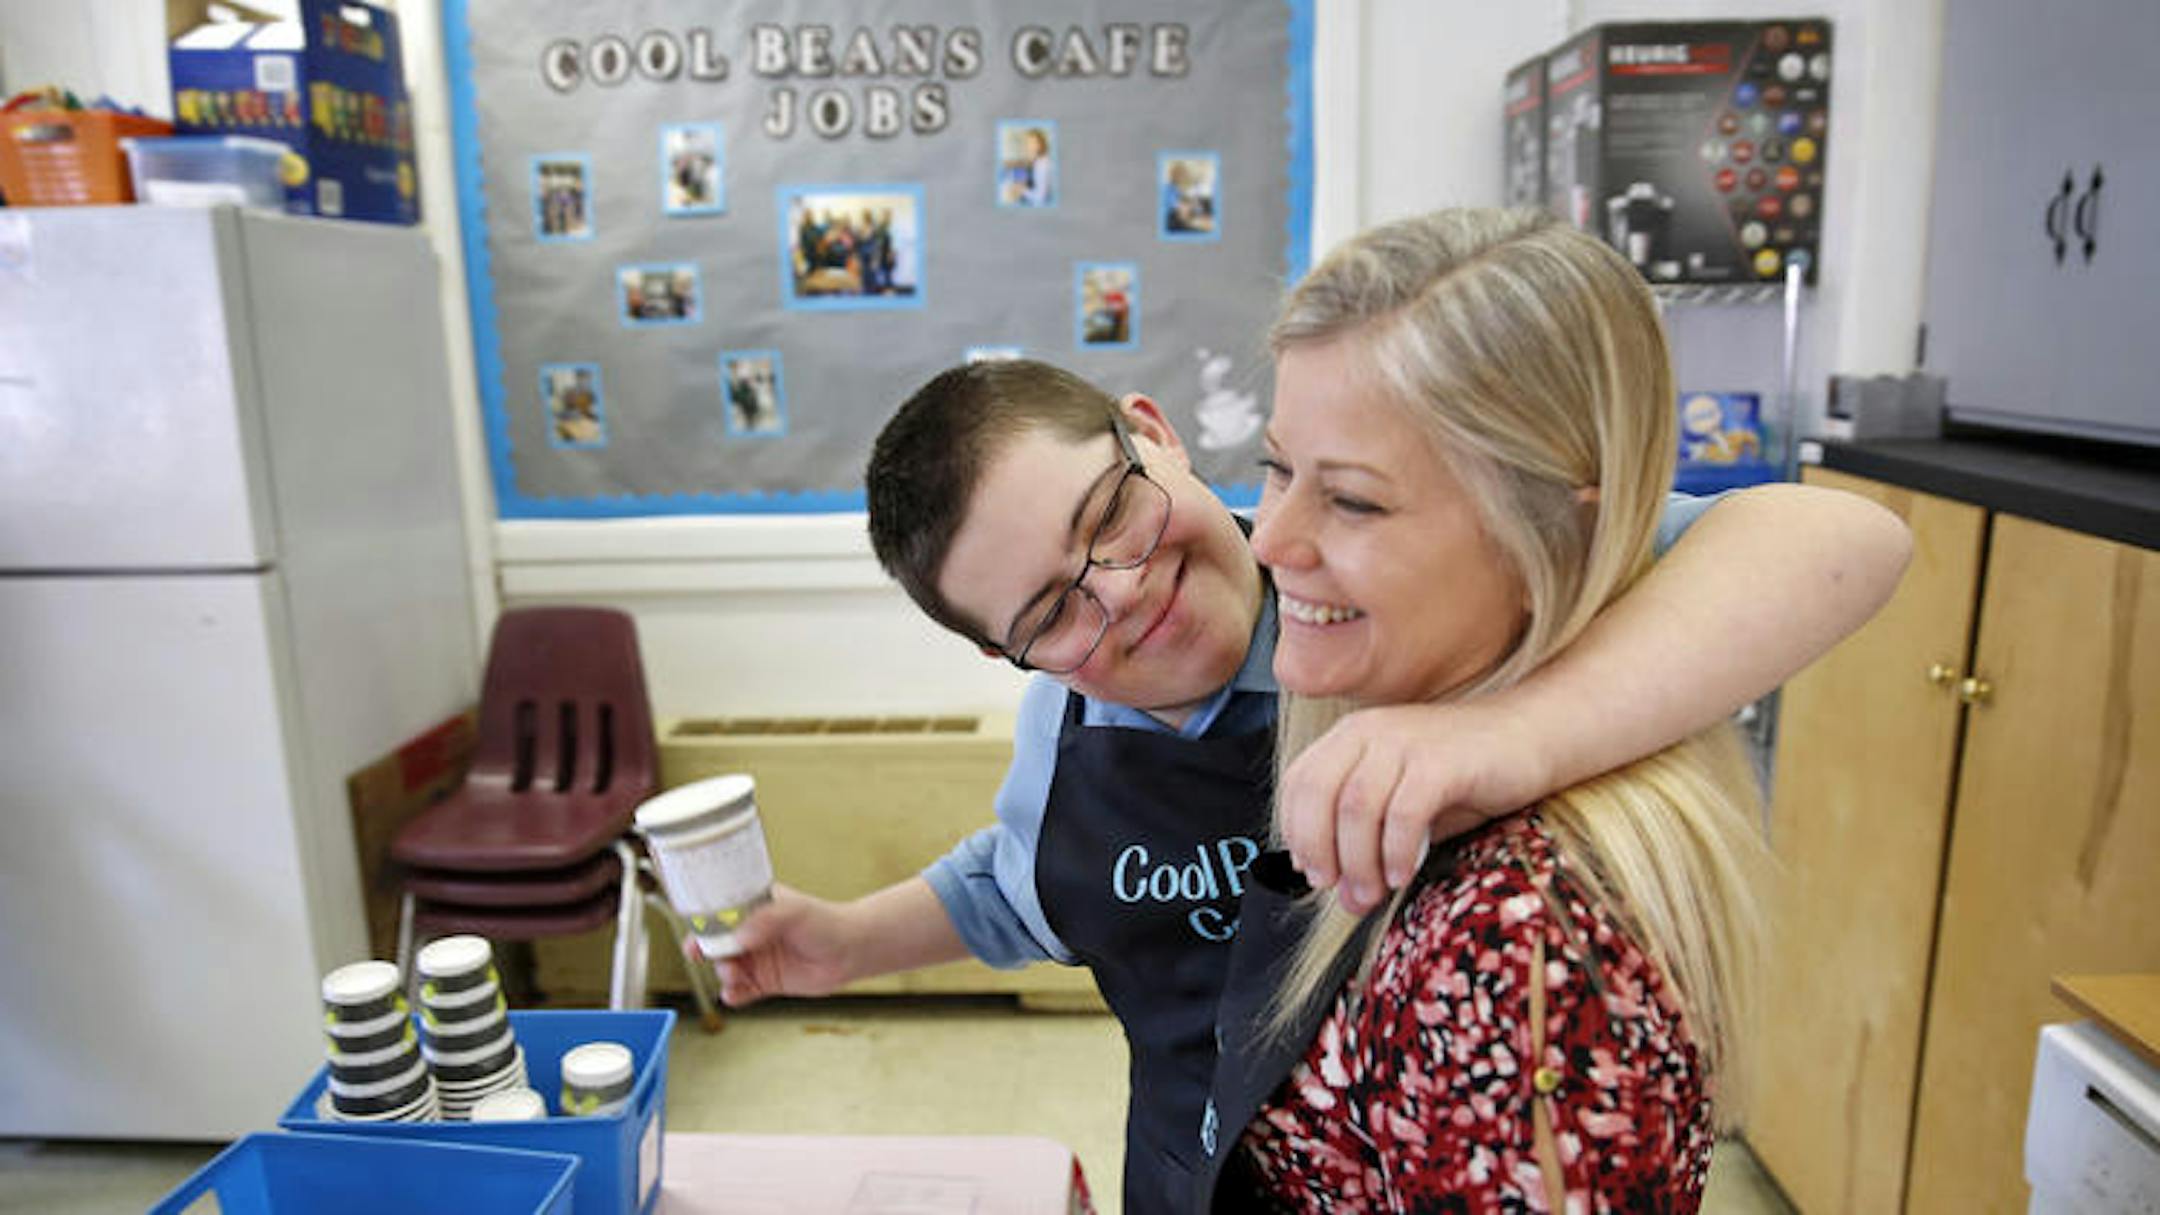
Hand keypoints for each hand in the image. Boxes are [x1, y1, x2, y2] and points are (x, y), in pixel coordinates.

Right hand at [685, 884, 853, 1006]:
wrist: (851, 950)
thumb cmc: (825, 923)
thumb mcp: (794, 912)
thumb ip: (766, 921)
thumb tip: (740, 936)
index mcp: (753, 909)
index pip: (719, 915)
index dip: (702, 923)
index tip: (693, 931)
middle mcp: (751, 934)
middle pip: (717, 944)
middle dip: (706, 950)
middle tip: (699, 955)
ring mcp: (758, 959)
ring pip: (727, 968)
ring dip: (724, 973)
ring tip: (734, 974)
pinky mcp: (766, 982)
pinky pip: (742, 991)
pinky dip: (733, 994)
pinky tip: (733, 995)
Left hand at [1277, 701, 1550, 915]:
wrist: (1531, 737)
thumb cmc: (1466, 776)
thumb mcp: (1404, 808)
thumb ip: (1371, 846)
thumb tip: (1347, 899)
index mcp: (1351, 737)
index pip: (1297, 782)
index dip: (1297, 833)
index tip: (1314, 873)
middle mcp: (1370, 731)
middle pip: (1318, 793)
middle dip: (1321, 850)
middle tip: (1340, 890)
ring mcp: (1405, 741)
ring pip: (1356, 807)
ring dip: (1359, 860)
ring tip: (1374, 892)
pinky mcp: (1441, 760)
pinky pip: (1403, 812)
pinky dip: (1398, 850)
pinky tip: (1406, 874)